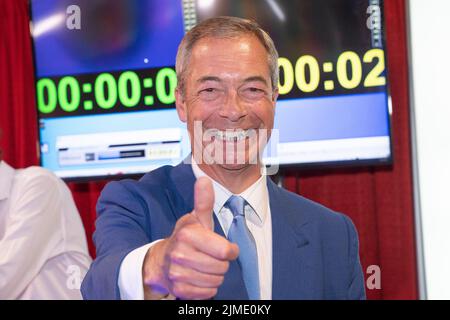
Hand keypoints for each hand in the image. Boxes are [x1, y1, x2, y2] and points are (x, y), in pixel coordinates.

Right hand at [142, 177, 238, 298]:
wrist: (162, 261)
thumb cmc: (186, 239)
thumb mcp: (196, 219)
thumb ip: (203, 202)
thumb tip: (204, 179)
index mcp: (187, 235)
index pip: (225, 251)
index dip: (230, 250)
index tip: (225, 247)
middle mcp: (180, 255)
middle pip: (222, 267)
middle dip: (221, 263)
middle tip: (211, 256)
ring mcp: (178, 274)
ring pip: (216, 281)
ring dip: (215, 275)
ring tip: (204, 266)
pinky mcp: (180, 290)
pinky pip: (208, 293)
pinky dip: (208, 287)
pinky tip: (199, 277)